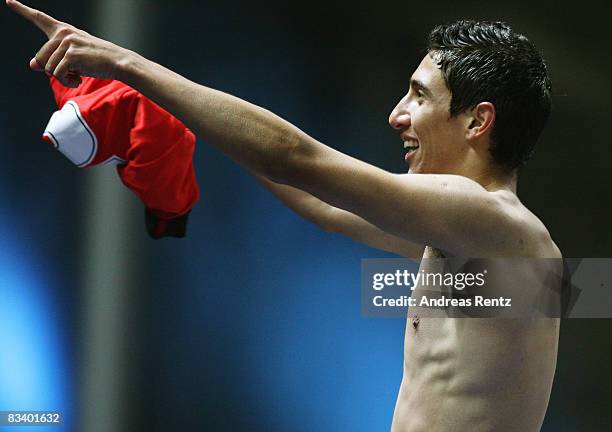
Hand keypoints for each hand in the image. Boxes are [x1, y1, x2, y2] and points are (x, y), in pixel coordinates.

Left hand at [6, 0, 129, 86]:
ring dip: (62, 78)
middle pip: (41, 58)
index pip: (40, 18)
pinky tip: (79, 80)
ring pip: (49, 69)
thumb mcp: (73, 57)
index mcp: (64, 30)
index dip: (22, 10)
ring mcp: (67, 43)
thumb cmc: (97, 60)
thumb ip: (52, 58)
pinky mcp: (71, 55)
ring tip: (77, 75)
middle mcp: (63, 33)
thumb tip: (32, 65)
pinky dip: (68, 81)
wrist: (118, 62)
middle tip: (70, 73)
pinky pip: (58, 74)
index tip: (9, 1)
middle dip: (52, 71)